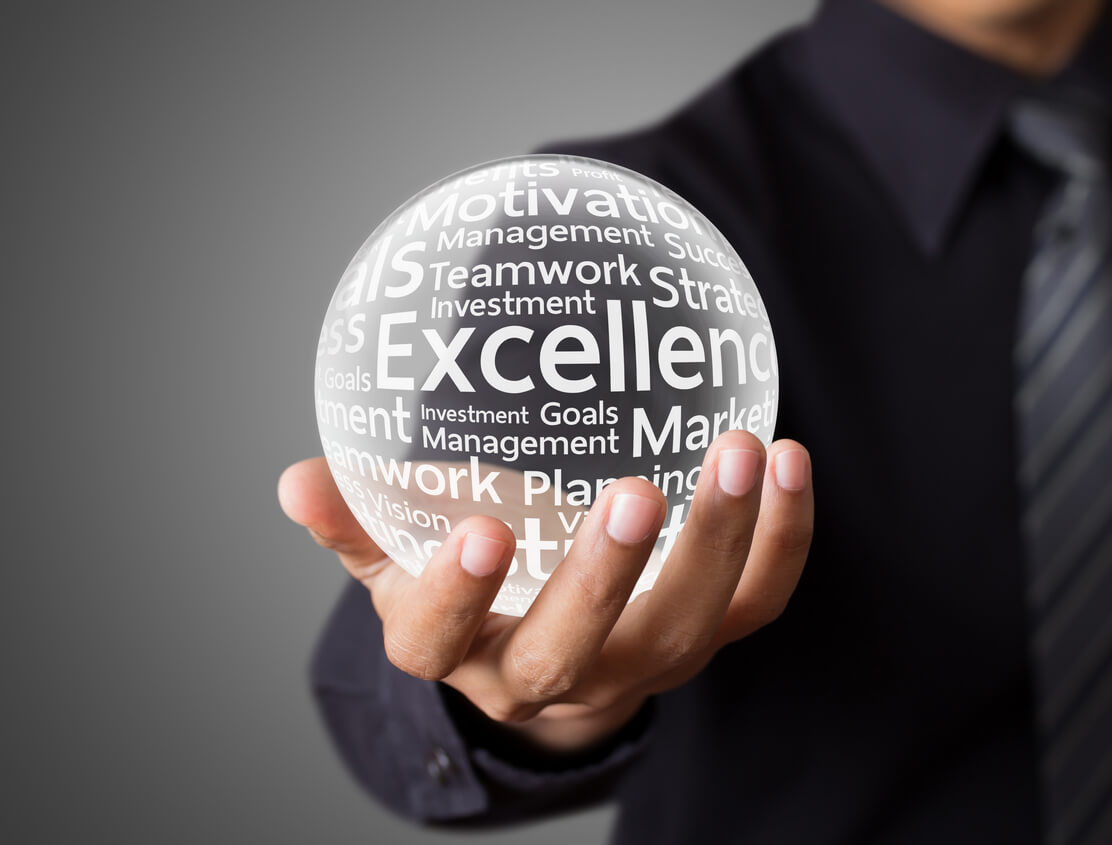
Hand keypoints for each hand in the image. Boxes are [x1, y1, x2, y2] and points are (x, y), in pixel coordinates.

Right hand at [279, 430, 812, 753]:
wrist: (549, 651)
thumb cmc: (471, 589)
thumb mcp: (398, 561)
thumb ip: (355, 521)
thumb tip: (296, 480)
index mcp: (459, 650)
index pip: (439, 641)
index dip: (457, 596)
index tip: (482, 530)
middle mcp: (546, 673)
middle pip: (572, 651)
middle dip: (604, 579)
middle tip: (631, 492)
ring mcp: (635, 663)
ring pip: (683, 628)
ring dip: (718, 544)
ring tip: (744, 452)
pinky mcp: (702, 639)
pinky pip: (756, 605)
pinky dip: (782, 541)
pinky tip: (788, 462)